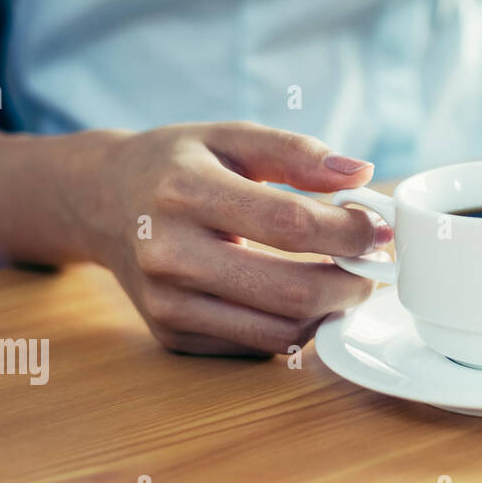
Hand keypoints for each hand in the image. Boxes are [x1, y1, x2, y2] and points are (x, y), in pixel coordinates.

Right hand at [81, 122, 388, 354]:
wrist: (101, 202)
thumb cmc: (178, 165)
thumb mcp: (232, 137)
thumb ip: (298, 151)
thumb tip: (363, 173)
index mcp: (186, 192)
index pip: (291, 224)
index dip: (351, 231)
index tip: (380, 228)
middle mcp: (170, 254)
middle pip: (292, 290)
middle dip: (353, 282)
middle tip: (374, 264)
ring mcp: (167, 304)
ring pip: (281, 330)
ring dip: (331, 310)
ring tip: (346, 278)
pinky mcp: (172, 336)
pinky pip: (257, 345)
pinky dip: (296, 326)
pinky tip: (303, 294)